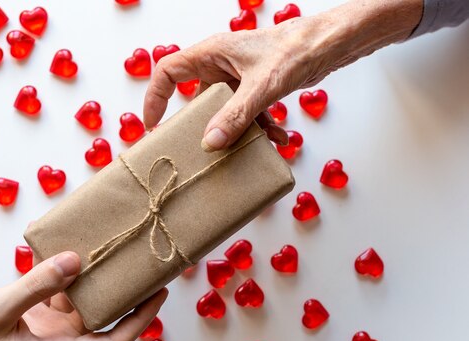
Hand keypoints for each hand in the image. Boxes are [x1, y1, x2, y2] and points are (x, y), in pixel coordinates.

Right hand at [0, 252, 166, 340]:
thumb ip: (37, 285)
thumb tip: (74, 260)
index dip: (141, 319)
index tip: (159, 294)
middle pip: (104, 318)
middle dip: (125, 294)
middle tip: (143, 265)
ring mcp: (47, 330)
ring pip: (82, 302)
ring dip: (94, 279)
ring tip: (111, 250)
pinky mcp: (34, 317)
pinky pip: (58, 292)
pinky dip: (63, 274)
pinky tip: (66, 249)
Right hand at [143, 0, 421, 151]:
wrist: (332, 44)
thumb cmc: (296, 49)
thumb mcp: (262, 86)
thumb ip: (236, 115)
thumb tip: (211, 143)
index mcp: (212, 54)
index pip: (168, 72)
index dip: (156, 98)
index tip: (154, 126)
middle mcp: (220, 65)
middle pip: (197, 99)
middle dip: (204, 126)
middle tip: (202, 149)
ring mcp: (238, 78)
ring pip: (224, 111)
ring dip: (238, 131)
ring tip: (254, 145)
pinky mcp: (255, 87)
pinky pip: (246, 113)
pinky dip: (258, 127)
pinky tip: (277, 138)